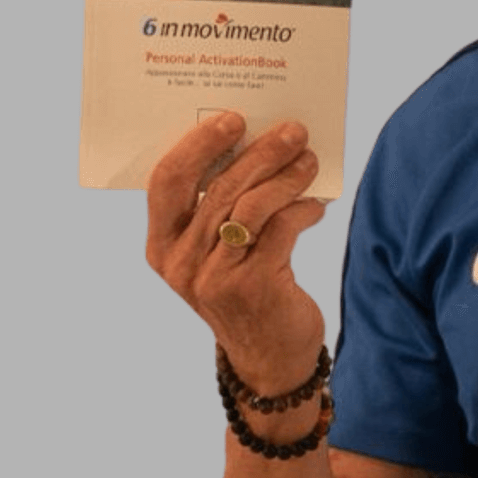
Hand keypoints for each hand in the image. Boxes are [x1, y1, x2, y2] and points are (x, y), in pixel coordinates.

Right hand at [146, 113, 326, 391]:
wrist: (269, 358)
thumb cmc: (246, 288)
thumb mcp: (219, 251)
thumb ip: (223, 207)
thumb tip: (260, 142)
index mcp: (162, 246)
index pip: (167, 182)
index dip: (197, 145)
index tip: (232, 118)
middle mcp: (181, 263)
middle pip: (218, 187)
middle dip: (260, 151)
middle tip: (292, 129)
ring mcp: (214, 278)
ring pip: (252, 205)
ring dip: (287, 176)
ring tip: (310, 160)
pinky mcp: (253, 287)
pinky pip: (280, 230)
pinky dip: (302, 210)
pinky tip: (316, 206)